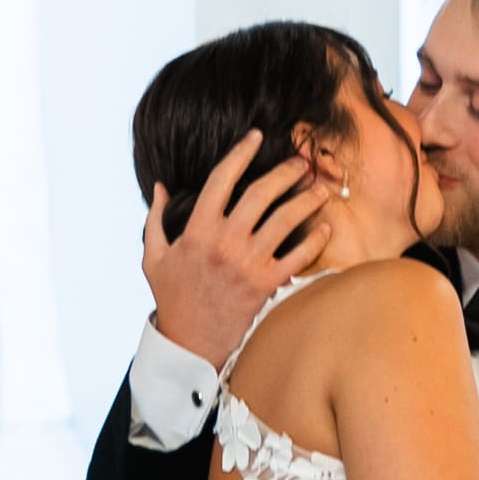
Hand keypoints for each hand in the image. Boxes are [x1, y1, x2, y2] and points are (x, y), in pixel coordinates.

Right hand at [142, 130, 330, 369]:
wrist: (190, 343)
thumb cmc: (173, 297)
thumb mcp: (153, 257)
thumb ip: (155, 219)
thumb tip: (161, 186)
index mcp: (197, 230)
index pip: (221, 180)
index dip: (240, 153)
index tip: (256, 137)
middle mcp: (225, 242)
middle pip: (261, 193)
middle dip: (285, 171)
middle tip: (301, 160)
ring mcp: (248, 263)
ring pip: (285, 220)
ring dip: (307, 200)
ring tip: (321, 187)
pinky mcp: (267, 285)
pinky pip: (298, 257)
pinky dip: (315, 241)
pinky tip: (325, 228)